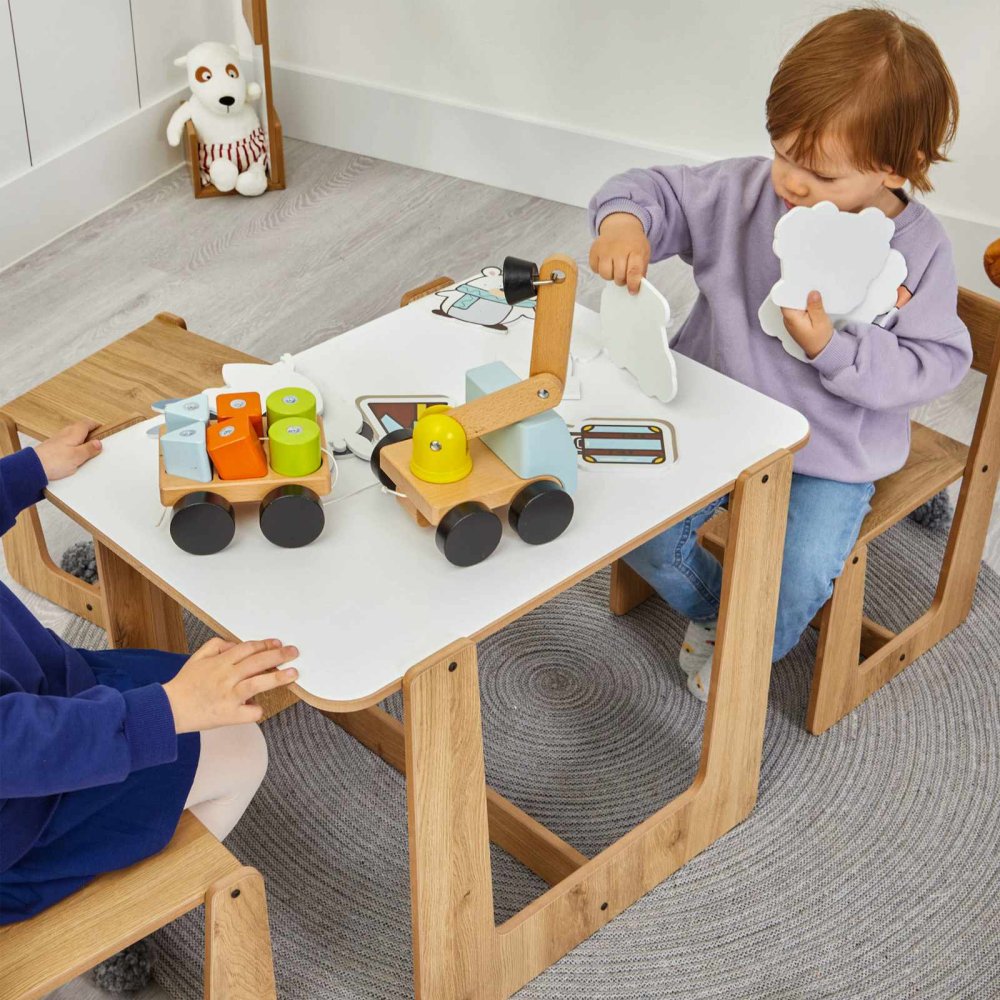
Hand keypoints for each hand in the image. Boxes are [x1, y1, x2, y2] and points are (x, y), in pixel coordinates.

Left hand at [34, 420, 102, 480]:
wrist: (33, 466)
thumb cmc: (54, 461)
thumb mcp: (78, 456)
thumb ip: (89, 449)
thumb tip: (99, 443)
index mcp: (74, 433)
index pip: (87, 423)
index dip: (96, 425)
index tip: (103, 429)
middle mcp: (65, 433)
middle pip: (79, 427)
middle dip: (89, 431)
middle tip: (97, 438)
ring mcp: (57, 439)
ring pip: (72, 434)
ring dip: (80, 438)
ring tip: (86, 447)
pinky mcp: (52, 446)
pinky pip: (66, 441)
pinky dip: (72, 444)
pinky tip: (73, 453)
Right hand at [163, 638, 298, 732]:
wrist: (168, 710)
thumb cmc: (185, 684)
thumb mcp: (198, 657)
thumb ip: (218, 646)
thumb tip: (237, 645)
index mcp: (220, 662)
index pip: (248, 649)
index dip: (266, 645)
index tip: (278, 644)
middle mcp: (227, 677)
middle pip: (258, 662)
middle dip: (280, 655)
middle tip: (294, 653)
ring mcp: (230, 696)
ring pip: (259, 683)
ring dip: (279, 678)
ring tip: (293, 674)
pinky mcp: (230, 715)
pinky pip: (251, 712)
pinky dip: (257, 710)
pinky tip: (258, 707)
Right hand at [589, 213, 649, 293]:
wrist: (620, 226)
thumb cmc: (633, 243)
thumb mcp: (643, 254)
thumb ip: (641, 271)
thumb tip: (634, 288)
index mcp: (635, 250)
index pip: (633, 271)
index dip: (633, 284)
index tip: (632, 291)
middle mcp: (619, 248)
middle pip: (618, 276)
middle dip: (622, 280)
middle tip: (624, 274)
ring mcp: (605, 248)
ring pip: (605, 275)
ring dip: (610, 276)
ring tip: (614, 268)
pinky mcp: (594, 249)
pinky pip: (595, 269)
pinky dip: (600, 269)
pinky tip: (606, 262)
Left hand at [780, 290, 833, 358]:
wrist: (821, 351)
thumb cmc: (820, 340)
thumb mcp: (821, 321)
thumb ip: (816, 307)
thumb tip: (812, 293)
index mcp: (791, 318)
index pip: (785, 299)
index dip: (789, 289)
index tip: (796, 281)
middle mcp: (788, 319)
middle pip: (788, 300)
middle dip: (797, 292)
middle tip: (807, 284)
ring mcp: (791, 321)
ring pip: (793, 304)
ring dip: (801, 298)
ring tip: (810, 291)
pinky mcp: (796, 321)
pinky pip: (796, 309)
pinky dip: (803, 304)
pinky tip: (810, 301)